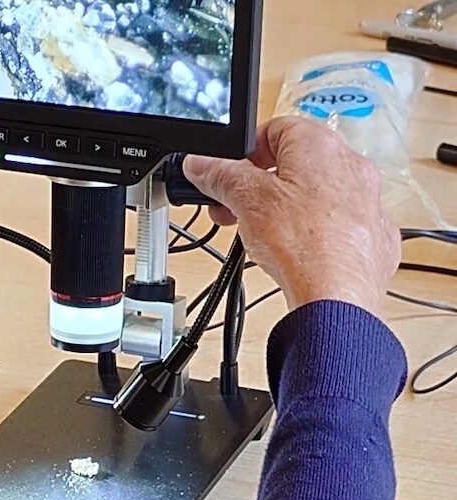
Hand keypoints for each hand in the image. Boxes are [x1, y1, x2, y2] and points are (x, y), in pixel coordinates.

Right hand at [182, 116, 400, 315]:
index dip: (245, 151)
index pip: (277, 128)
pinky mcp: (374, 236)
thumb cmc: (302, 243)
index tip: (227, 173)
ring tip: (258, 233)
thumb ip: (220, 176)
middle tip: (233, 207)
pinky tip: (292, 251)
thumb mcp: (246, 201)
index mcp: (321, 146)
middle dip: (259, 184)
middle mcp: (352, 166)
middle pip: (296, 163)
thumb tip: (201, 165)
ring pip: (317, 194)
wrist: (338, 295)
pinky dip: (313, 232)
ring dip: (283, 207)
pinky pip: (336, 223)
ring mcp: (368, 202)